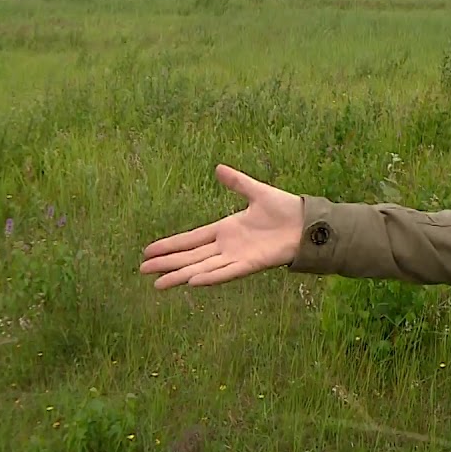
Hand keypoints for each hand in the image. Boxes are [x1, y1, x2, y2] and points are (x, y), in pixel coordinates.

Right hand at [139, 164, 303, 288]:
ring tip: (158, 284)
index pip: (190, 239)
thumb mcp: (256, 192)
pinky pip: (226, 272)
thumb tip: (218, 167)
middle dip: (167, 263)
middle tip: (142, 270)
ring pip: (202, 268)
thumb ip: (237, 182)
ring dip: (181, 275)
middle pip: (190, 256)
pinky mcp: (251, 264)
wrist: (307, 223)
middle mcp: (227, 246)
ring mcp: (237, 256)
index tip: (148, 251)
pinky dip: (210, 276)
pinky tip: (192, 281)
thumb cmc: (285, 209)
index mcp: (225, 229)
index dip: (170, 245)